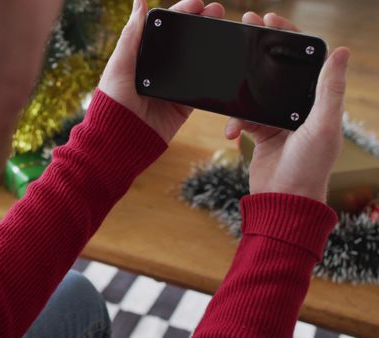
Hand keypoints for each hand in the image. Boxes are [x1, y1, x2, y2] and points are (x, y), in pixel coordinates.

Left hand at [99, 0, 224, 142]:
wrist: (121, 140)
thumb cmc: (112, 101)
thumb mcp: (120, 64)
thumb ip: (132, 35)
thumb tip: (140, 2)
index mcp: (141, 54)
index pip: (164, 28)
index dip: (181, 12)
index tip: (198, 3)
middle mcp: (157, 67)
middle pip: (183, 40)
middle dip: (200, 23)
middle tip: (217, 11)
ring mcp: (172, 85)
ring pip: (196, 59)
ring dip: (210, 43)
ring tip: (223, 28)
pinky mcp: (183, 104)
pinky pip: (201, 86)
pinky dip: (213, 72)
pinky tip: (224, 59)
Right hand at [225, 12, 350, 201]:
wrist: (283, 202)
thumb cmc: (309, 167)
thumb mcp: (322, 126)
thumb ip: (328, 89)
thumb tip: (342, 51)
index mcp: (318, 102)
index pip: (304, 61)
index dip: (288, 37)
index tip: (270, 21)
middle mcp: (299, 108)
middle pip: (277, 71)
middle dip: (259, 51)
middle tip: (245, 28)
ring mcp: (278, 120)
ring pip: (255, 93)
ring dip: (242, 91)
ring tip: (228, 82)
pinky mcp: (260, 133)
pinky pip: (242, 117)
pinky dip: (234, 122)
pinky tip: (230, 132)